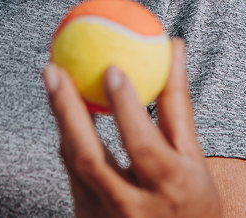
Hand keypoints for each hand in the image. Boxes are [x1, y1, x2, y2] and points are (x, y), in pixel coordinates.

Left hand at [43, 39, 221, 217]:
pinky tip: (61, 106)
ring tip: (52, 76)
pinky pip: (71, 170)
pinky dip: (67, 136)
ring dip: (60, 117)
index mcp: (171, 188)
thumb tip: (172, 45)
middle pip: (89, 157)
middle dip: (66, 111)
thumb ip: (177, 102)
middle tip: (53, 68)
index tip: (111, 66)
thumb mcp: (193, 157)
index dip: (126, 107)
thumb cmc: (192, 199)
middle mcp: (135, 208)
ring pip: (72, 162)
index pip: (142, 144)